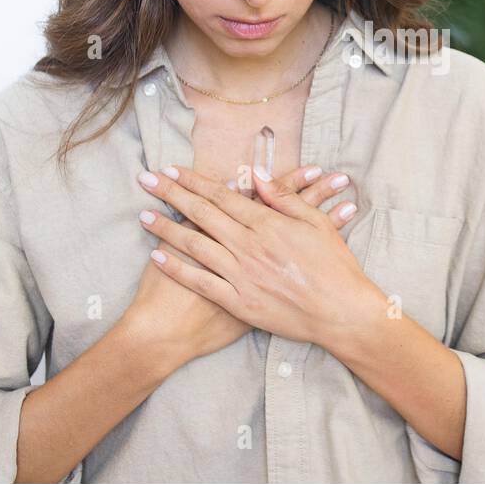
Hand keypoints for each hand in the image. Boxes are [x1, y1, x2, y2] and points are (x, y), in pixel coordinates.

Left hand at [135, 163, 384, 349]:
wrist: (341, 313)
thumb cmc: (335, 267)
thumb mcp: (317, 223)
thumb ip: (284, 198)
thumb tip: (256, 176)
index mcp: (268, 224)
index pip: (223, 196)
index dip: (195, 181)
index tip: (173, 170)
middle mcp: (249, 246)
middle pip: (202, 214)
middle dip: (172, 194)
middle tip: (146, 180)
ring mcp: (241, 275)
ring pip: (195, 246)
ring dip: (166, 228)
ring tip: (143, 215)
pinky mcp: (239, 302)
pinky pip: (201, 282)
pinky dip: (177, 269)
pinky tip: (157, 258)